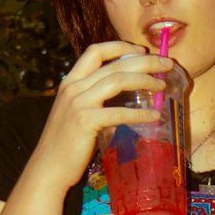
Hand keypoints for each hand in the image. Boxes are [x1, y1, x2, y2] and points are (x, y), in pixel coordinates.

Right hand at [36, 41, 172, 194]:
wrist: (48, 167)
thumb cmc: (64, 144)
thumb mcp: (75, 113)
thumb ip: (93, 100)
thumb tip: (123, 97)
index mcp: (70, 81)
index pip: (96, 51)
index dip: (120, 47)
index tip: (141, 50)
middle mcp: (73, 87)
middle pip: (114, 64)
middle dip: (144, 61)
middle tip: (166, 64)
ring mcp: (79, 103)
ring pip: (118, 81)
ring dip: (144, 80)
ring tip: (162, 85)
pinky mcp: (85, 121)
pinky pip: (119, 113)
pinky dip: (139, 113)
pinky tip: (154, 116)